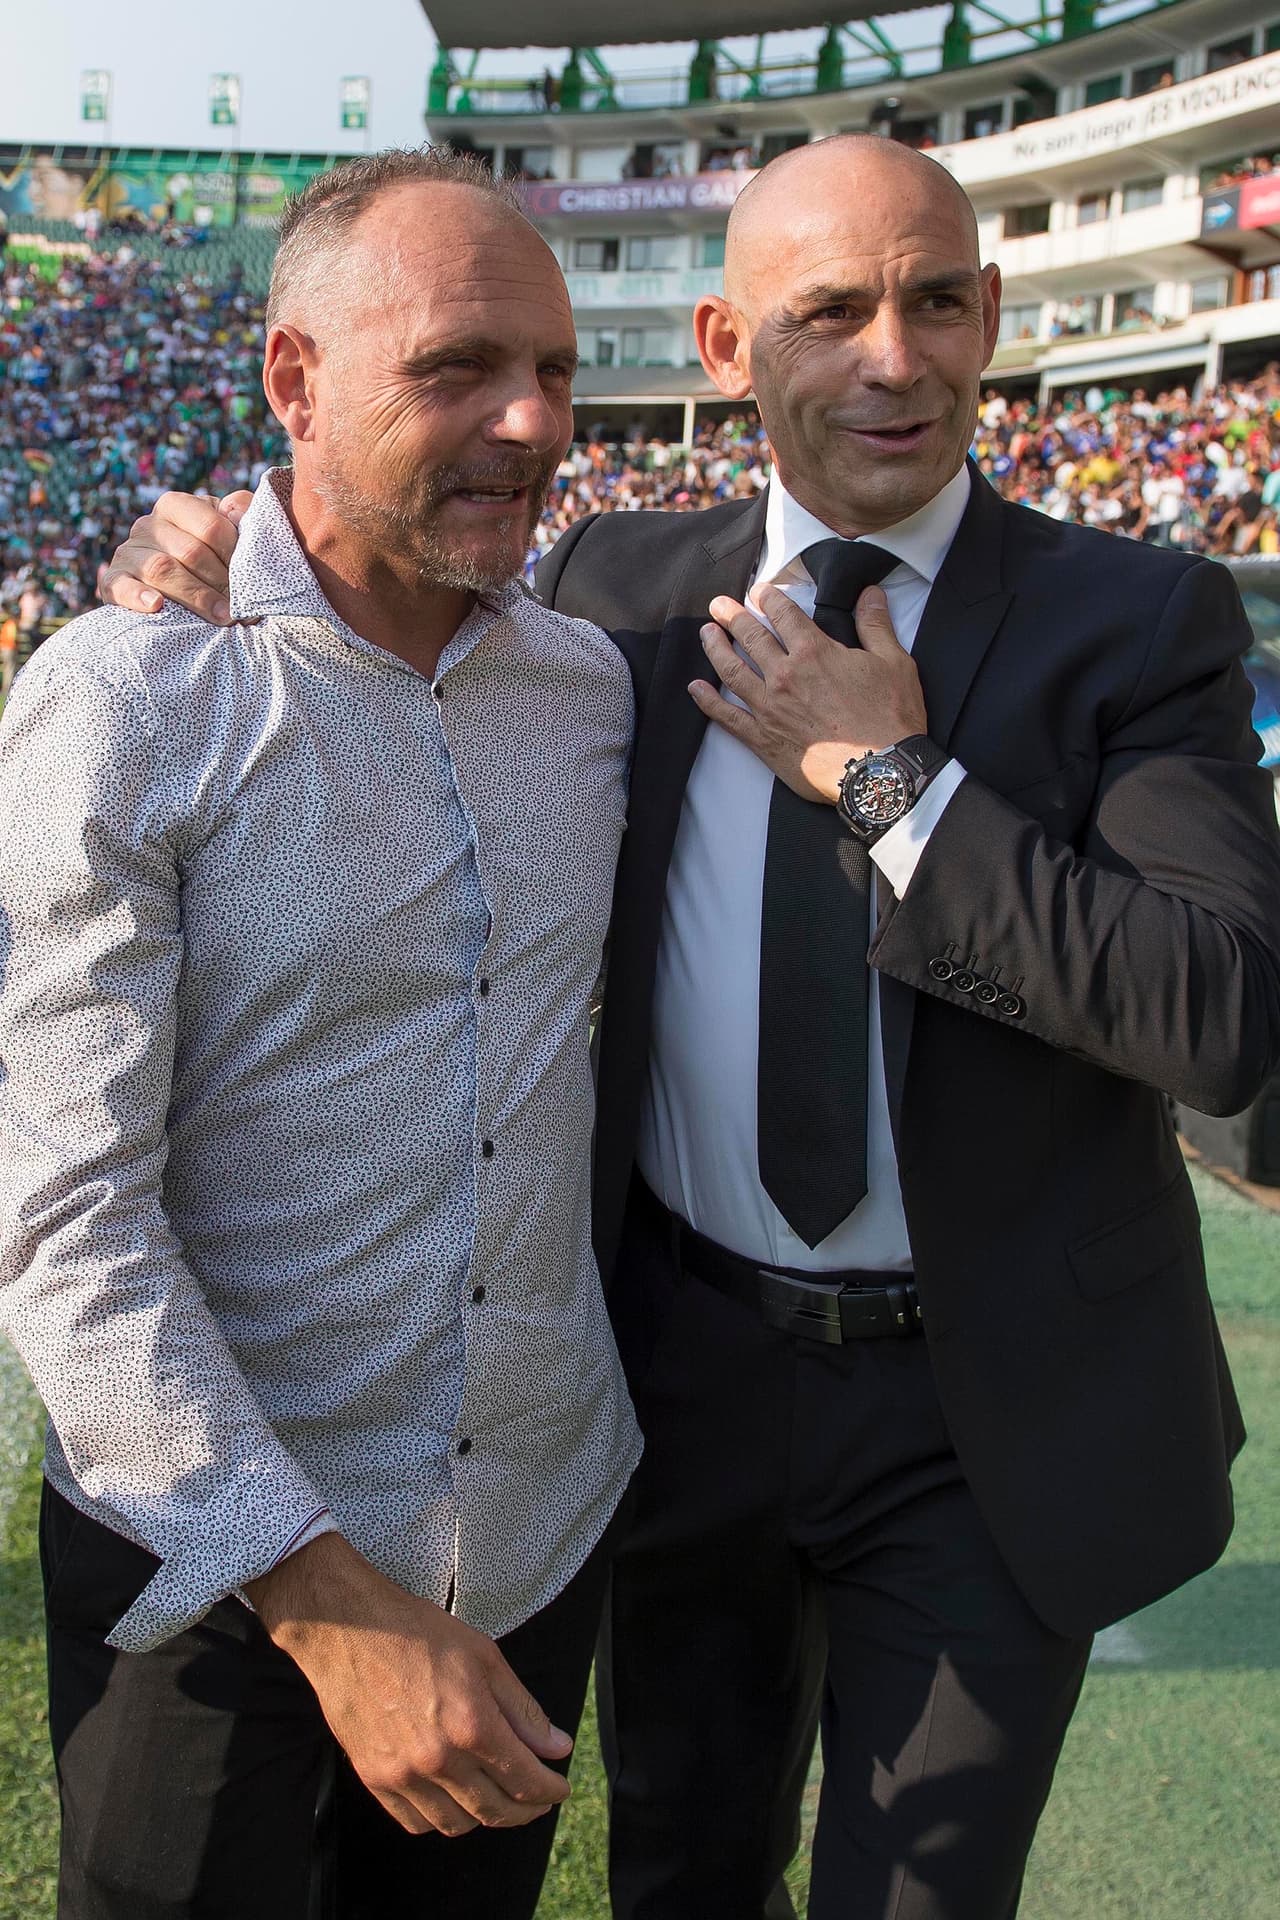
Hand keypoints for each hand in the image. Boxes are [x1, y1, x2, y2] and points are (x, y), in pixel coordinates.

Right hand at [98, 490, 251, 624]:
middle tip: (244, 610)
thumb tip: (234, 511)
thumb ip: (242, 512)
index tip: (254, 581)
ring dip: (197, 597)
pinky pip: (121, 586)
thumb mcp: (229, 531)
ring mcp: (128, 552)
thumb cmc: (212, 560)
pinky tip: (157, 606)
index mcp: (177, 506)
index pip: (211, 527)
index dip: (236, 556)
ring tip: (223, 619)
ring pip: (162, 569)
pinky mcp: (113, 581)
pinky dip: (138, 596)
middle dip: (221, 583)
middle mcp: (148, 525)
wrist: (177, 596)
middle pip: (191, 552)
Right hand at [245, 1532, 572, 1836]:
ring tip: (495, 1796)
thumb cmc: (419, 1633)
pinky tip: (452, 1800)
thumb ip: (524, 1709)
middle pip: (495, 1811)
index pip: (524, 1780)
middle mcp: (439, 1759)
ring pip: (456, 1824)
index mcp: (473, 1725)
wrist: (350, 1630)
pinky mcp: (374, 1778)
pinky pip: (415, 1822)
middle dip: (526, 1811)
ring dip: (484, 1818)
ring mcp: (404, 1774)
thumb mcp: (485, 1657)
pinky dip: (440, 1819)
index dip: (549, 1791)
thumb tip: (557, 1747)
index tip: (559, 1788)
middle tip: (537, 1800)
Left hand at [689, 582, 927, 803]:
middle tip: (718, 605)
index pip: (784, 614)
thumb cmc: (890, 718)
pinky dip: (708, 702)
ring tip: (706, 634)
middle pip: (750, 637)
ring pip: (731, 671)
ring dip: (715, 649)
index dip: (769, 598)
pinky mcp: (763, 739)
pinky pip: (727, 718)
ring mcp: (770, 708)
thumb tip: (871, 593)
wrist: (880, 772)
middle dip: (732, 616)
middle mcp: (785, 676)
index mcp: (814, 652)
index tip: (760, 591)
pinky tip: (695, 688)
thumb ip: (876, 625)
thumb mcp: (894, 663)